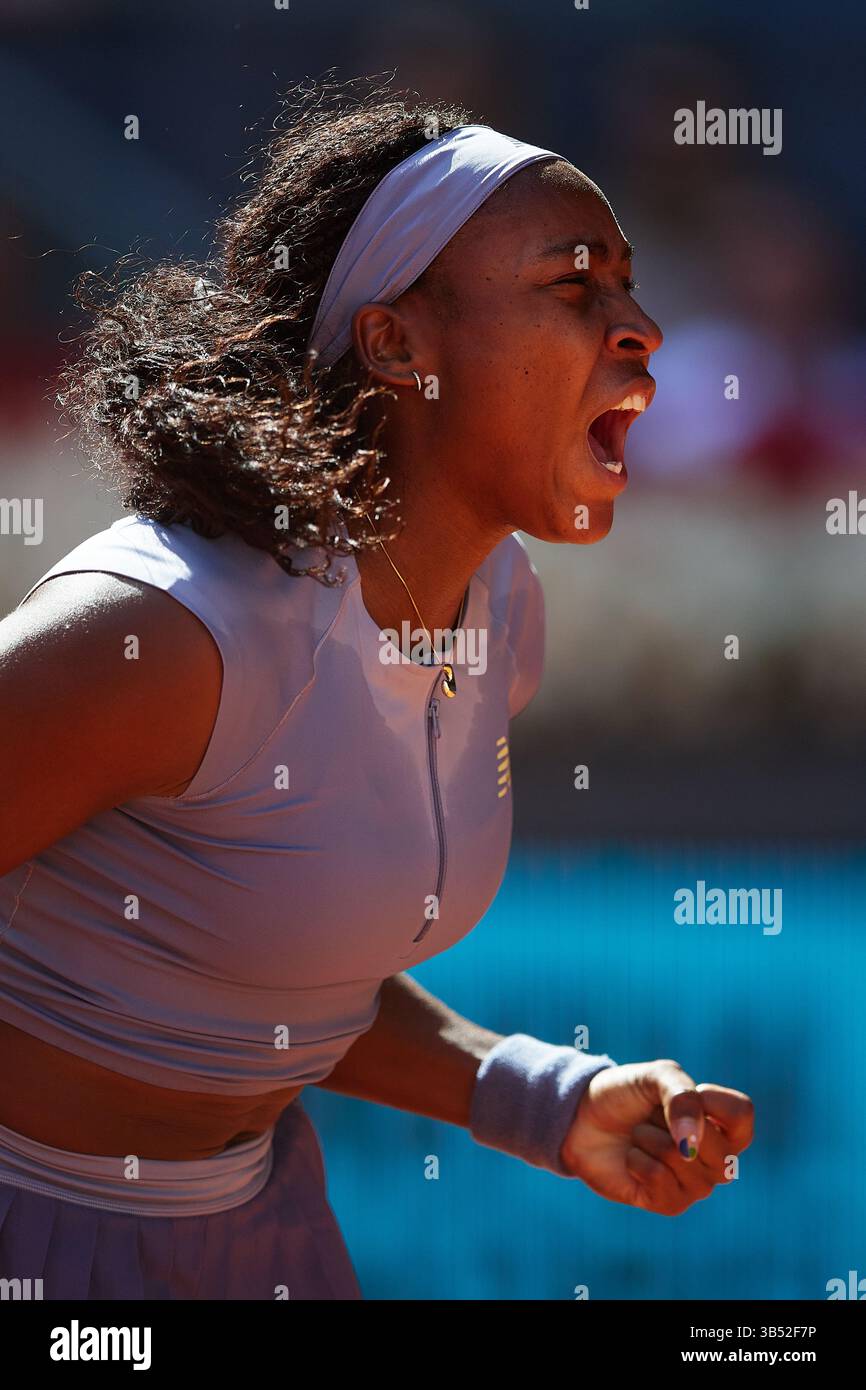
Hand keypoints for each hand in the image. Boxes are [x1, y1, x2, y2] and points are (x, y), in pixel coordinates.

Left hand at [560, 1058, 752, 1214]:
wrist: (581, 1118)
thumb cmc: (624, 1095)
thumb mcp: (655, 1077)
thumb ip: (682, 1096)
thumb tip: (692, 1145)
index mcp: (720, 1123)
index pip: (743, 1115)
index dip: (709, 1101)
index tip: (680, 1092)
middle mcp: (715, 1158)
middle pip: (720, 1149)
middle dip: (672, 1123)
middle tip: (651, 1117)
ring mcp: (694, 1184)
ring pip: (685, 1163)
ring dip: (651, 1139)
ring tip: (639, 1136)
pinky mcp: (668, 1204)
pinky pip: (661, 1181)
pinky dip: (638, 1161)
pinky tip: (632, 1158)